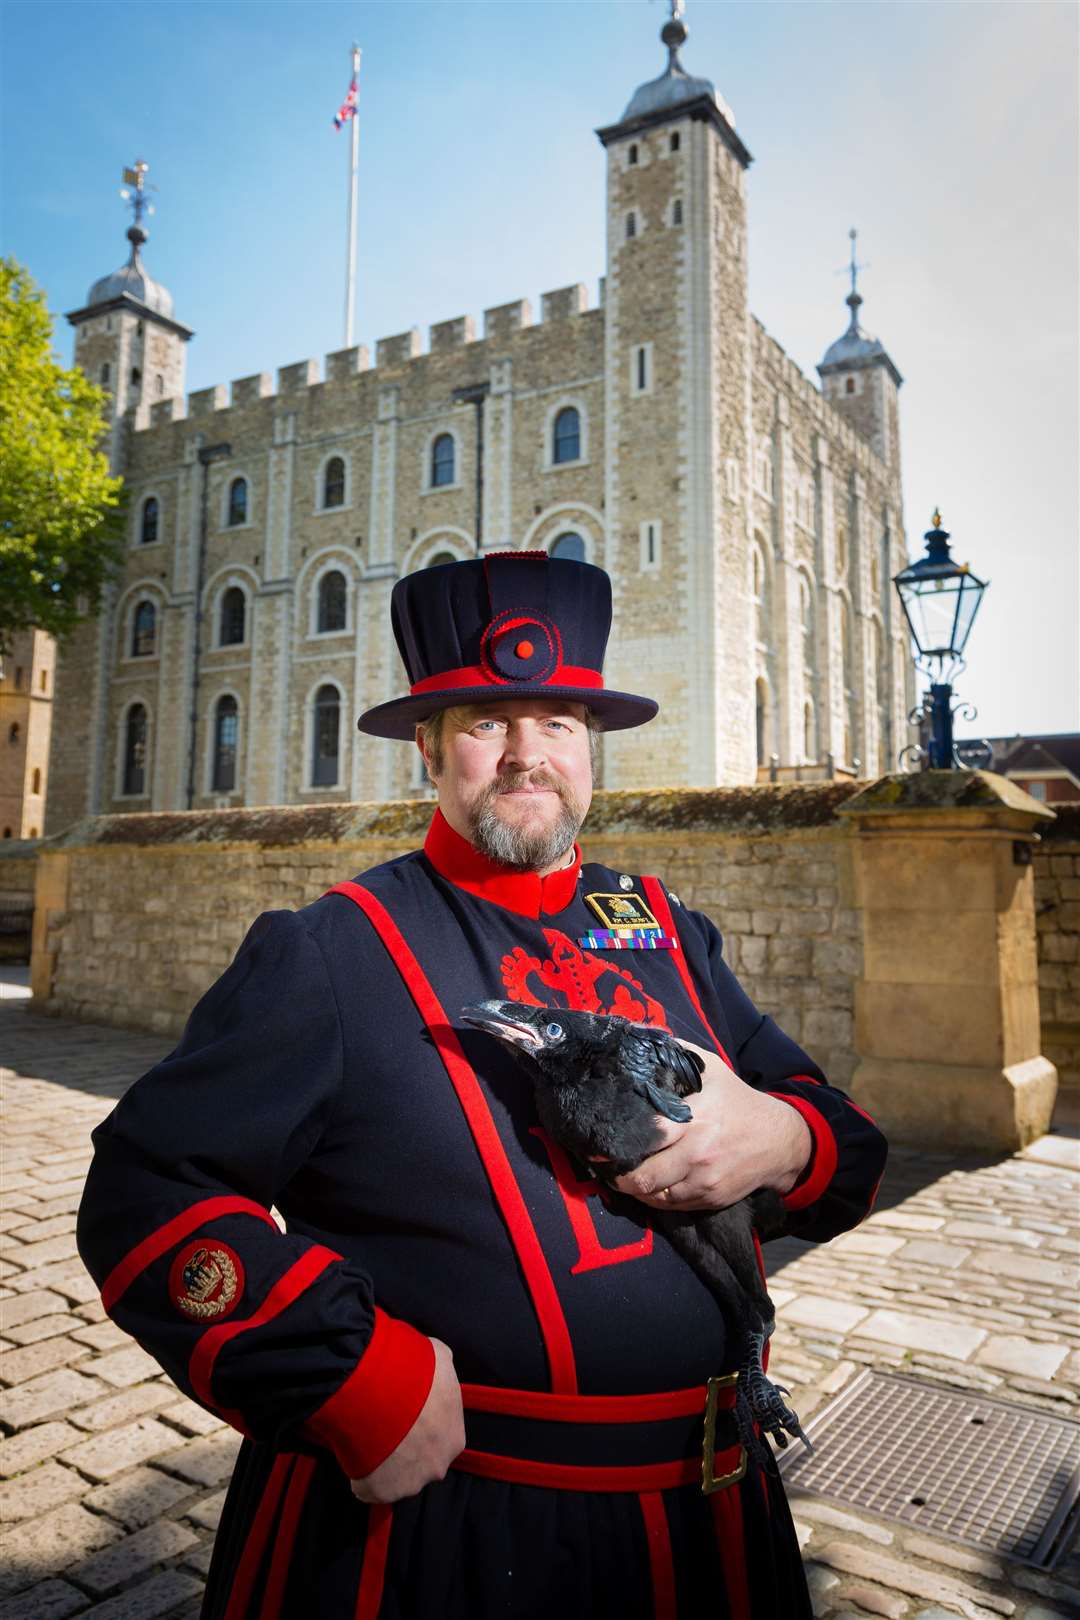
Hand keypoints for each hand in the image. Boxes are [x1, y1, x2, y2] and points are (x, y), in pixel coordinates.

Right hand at [350, 1337, 464, 1503]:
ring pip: (396, 1477)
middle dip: (405, 1447)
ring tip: (367, 1435)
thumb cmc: (412, 1371)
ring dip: (383, 1461)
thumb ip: (440, 1367)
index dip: (420, 1426)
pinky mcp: (381, 1493)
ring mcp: (409, 1484)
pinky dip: (360, 1473)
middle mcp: (437, 1466)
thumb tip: (434, 1361)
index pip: (440, 1439)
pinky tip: (355, 1450)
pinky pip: (367, 1487)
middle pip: (420, 1462)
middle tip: (384, 1424)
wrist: (378, 1390)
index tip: (404, 1414)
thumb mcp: (438, 1357)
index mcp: (454, 1438)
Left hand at [612, 1040, 811, 1210]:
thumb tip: (642, 1040)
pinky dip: (655, 1198)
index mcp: (695, 1118)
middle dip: (619, 1175)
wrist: (780, 1140)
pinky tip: (648, 1186)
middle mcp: (698, 1153)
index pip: (647, 1136)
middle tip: (604, 1166)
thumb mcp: (711, 1070)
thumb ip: (677, 1056)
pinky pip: (671, 1206)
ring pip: (654, 1196)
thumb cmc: (737, 1100)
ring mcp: (704, 1180)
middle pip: (644, 1176)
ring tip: (621, 1177)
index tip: (599, 1142)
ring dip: (634, 1189)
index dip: (618, 1144)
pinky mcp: (710, 1199)